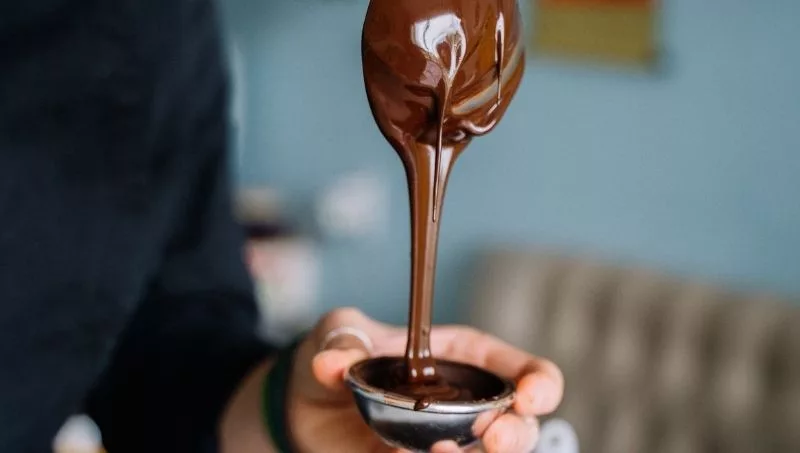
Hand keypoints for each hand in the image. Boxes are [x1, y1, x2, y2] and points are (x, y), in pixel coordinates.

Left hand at [287, 308, 563, 452]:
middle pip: (522, 427)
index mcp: (467, 359)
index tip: (529, 397)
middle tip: (493, 437)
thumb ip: (342, 340)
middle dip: (517, 435)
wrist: (306, 400)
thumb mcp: (339, 332)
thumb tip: (333, 361)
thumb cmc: (340, 351)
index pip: (526, 371)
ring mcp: (450, 441)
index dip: (540, 384)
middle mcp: (469, 405)